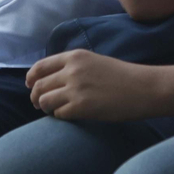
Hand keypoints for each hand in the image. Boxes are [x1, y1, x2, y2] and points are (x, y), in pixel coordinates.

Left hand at [26, 50, 160, 120]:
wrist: (143, 88)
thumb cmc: (122, 76)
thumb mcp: (94, 62)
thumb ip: (73, 67)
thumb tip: (51, 80)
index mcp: (75, 56)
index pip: (40, 66)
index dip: (31, 78)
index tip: (30, 85)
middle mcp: (72, 70)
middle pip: (39, 85)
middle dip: (35, 96)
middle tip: (38, 103)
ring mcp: (75, 89)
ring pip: (44, 100)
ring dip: (45, 107)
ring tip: (51, 111)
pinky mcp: (80, 107)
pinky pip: (58, 114)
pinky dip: (59, 116)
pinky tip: (67, 115)